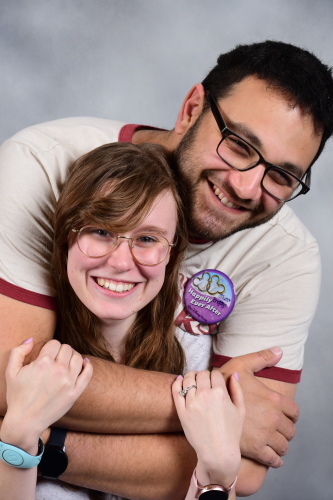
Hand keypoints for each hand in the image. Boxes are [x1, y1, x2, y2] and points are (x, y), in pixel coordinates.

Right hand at [2, 338, 92, 451]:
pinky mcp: (75, 393)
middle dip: (61, 351)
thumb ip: (19, 351)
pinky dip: (87, 366)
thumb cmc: (17, 397)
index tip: (47, 354)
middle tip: (56, 359)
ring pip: (78, 358)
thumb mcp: (11, 372)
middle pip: (67, 349)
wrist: (25, 422)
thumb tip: (31, 340)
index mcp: (43, 363)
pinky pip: (88, 373)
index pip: (55, 343)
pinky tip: (83, 364)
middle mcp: (58, 370)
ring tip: (67, 362)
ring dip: (73, 356)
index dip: (50, 347)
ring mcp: (68, 382)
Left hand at [172, 370, 244, 488]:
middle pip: (201, 374)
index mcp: (221, 393)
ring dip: (191, 376)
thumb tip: (234, 374)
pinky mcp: (182, 411)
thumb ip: (237, 389)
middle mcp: (205, 395)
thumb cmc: (232, 433)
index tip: (214, 380)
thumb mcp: (240, 410)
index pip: (215, 373)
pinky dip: (177, 383)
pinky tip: (180, 381)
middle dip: (204, 375)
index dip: (215, 375)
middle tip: (204, 382)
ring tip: (193, 380)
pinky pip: (176, 390)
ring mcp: (192, 403)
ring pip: (188, 379)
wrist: (218, 453)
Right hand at [219, 348, 298, 467]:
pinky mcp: (257, 450)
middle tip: (279, 430)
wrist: (206, 408)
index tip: (286, 417)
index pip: (294, 411)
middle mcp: (273, 418)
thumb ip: (260, 358)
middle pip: (290, 430)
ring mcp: (266, 435)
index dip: (291, 415)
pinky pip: (274, 459)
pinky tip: (273, 457)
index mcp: (273, 399)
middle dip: (286, 431)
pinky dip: (276, 460)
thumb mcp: (240, 366)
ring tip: (275, 443)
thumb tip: (279, 351)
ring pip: (284, 445)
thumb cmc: (221, 386)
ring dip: (281, 446)